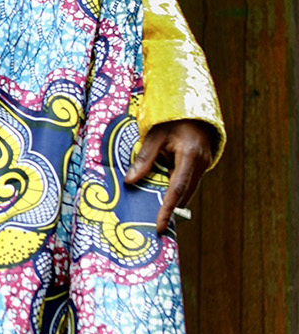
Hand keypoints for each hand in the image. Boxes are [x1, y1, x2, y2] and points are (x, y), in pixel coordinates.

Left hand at [125, 119, 215, 233]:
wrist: (193, 106)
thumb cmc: (172, 118)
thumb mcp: (155, 135)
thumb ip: (144, 158)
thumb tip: (130, 181)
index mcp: (189, 155)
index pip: (177, 188)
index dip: (168, 209)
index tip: (160, 226)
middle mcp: (201, 163)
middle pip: (184, 194)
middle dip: (171, 210)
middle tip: (156, 226)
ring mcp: (204, 164)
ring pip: (188, 190)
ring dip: (174, 200)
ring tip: (158, 214)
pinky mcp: (202, 164)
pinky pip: (188, 182)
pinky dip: (177, 190)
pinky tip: (164, 195)